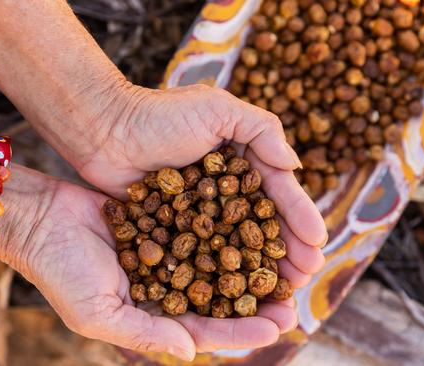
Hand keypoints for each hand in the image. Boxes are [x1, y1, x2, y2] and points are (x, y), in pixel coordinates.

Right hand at [0, 180, 302, 359]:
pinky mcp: (163, 219)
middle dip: (255, 300)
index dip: (240, 331)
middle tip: (293, 298)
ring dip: (248, 263)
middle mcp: (163, 286)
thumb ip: (143, 334)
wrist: (40, 218)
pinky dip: (225, 226)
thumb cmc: (59, 271)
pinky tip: (252, 221)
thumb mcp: (97, 312)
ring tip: (283, 261)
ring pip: (216, 261)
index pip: (204, 329)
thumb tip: (189, 353)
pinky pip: (200, 225)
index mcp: (151, 315)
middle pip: (219, 298)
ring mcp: (165, 251)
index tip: (276, 328)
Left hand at [72, 84, 326, 282]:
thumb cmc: (160, 116)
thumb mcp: (219, 108)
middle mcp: (225, 191)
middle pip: (263, 226)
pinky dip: (222, 274)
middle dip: (287, 250)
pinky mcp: (175, 232)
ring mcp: (200, 214)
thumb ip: (262, 129)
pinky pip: (204, 256)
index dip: (299, 218)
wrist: (105, 131)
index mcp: (242, 162)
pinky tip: (238, 294)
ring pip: (238, 246)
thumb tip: (295, 166)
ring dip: (261, 269)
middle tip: (306, 276)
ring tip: (283, 293)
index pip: (278, 194)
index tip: (317, 243)